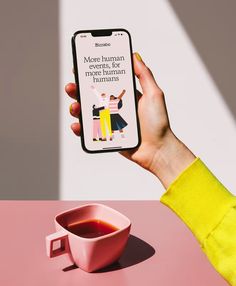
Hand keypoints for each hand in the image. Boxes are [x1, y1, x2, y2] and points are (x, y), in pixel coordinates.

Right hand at [65, 53, 194, 188]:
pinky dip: (80, 128)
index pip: (104, 82)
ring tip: (75, 107)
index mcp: (123, 96)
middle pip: (91, 97)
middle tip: (72, 86)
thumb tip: (134, 55)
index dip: (91, 75)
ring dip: (76, 108)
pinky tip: (77, 125)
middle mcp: (114, 107)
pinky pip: (89, 131)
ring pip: (87, 113)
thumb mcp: (154, 94)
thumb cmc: (158, 123)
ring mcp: (109, 121)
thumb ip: (144, 75)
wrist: (157, 149)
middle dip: (78, 90)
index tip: (81, 67)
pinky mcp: (106, 135)